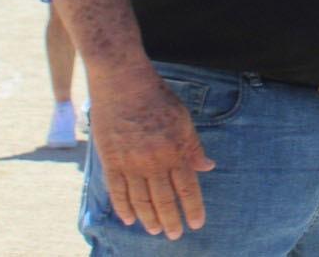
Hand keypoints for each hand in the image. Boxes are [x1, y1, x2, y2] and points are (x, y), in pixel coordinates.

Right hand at [89, 69, 214, 238]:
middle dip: (171, 220)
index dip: (192, 208)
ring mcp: (130, 162)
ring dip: (149, 218)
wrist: (123, 83)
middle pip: (164, 199)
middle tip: (175, 235)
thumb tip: (208, 167)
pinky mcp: (110, 160)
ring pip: (141, 200)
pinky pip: (117, 191)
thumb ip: (193, 147)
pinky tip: (129, 219)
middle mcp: (154, 161)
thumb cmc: (158, 98)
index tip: (197, 223)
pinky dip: (124, 207)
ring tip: (155, 231)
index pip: (187, 188)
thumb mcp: (184, 119)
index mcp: (176, 150)